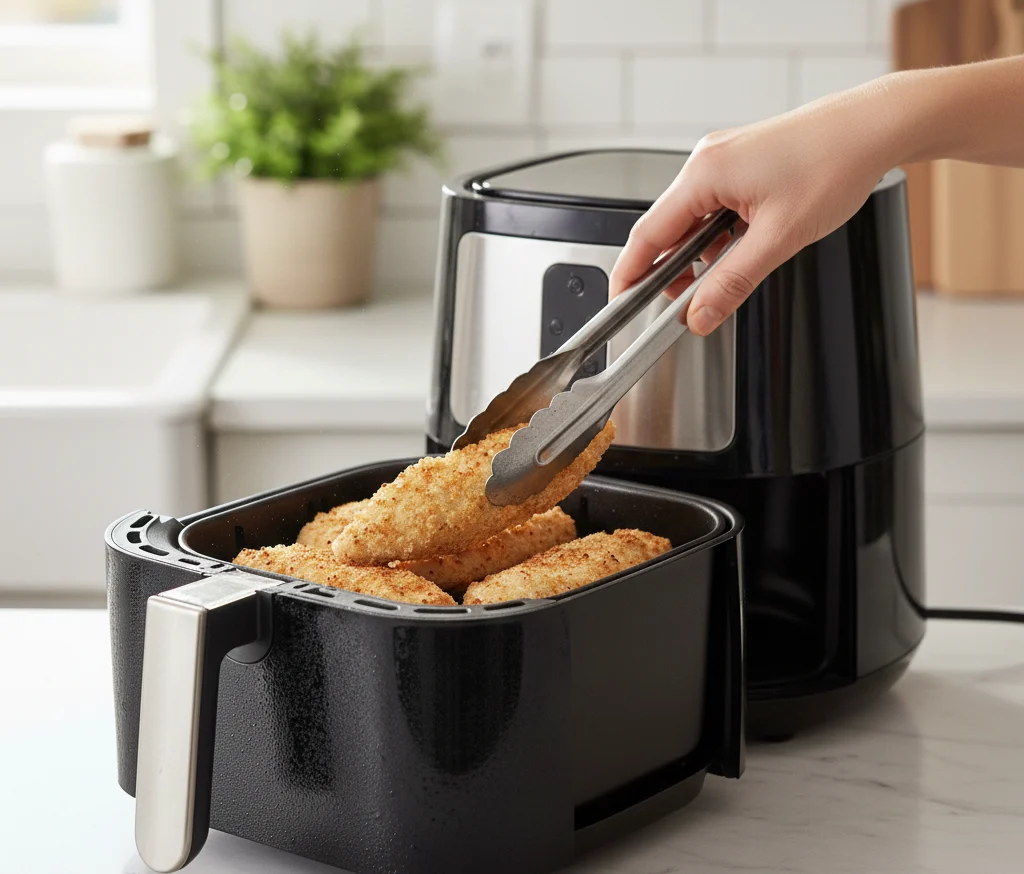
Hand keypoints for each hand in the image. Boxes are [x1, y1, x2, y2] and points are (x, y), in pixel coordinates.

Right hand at [609, 79, 898, 334]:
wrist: (874, 128)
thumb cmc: (834, 164)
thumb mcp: (779, 238)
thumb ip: (732, 282)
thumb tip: (700, 316)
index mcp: (703, 174)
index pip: (647, 235)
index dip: (629, 276)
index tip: (620, 305)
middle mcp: (705, 161)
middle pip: (665, 229)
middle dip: (671, 271)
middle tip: (688, 305)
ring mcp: (722, 159)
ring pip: (691, 220)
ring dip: (700, 255)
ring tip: (727, 276)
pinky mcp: (740, 162)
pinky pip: (712, 207)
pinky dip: (718, 235)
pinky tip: (743, 248)